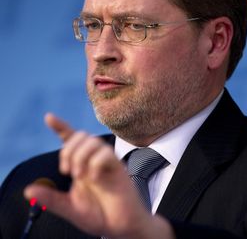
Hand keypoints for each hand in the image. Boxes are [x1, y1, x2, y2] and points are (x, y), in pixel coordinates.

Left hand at [24, 113, 173, 238]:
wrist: (121, 226)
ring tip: (80, 175)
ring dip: (80, 156)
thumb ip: (51, 199)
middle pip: (80, 135)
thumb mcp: (70, 208)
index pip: (70, 140)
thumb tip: (28, 189)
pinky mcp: (118, 167)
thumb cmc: (99, 215)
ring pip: (93, 141)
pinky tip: (94, 179)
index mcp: (81, 166)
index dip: (60, 127)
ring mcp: (106, 162)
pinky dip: (95, 164)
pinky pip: (105, 154)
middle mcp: (93, 160)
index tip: (48, 117)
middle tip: (68, 171)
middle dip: (69, 149)